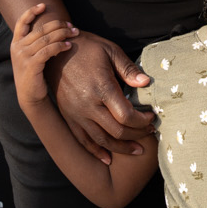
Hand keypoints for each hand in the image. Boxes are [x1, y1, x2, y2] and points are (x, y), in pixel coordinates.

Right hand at [9, 4, 71, 105]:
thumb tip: (52, 29)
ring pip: (46, 38)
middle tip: (72, 25)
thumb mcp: (29, 56)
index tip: (43, 5)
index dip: (31, 12)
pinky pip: (48, 50)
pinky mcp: (32, 65)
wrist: (29, 96)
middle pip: (40, 29)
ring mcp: (23, 56)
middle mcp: (18, 48)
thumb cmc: (33, 74)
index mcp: (15, 43)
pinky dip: (60, 46)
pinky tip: (68, 46)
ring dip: (63, 34)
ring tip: (75, 33)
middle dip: (59, 25)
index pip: (21, 22)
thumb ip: (35, 43)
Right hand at [50, 31, 154, 165]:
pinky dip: (95, 152)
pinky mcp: (68, 117)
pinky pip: (82, 140)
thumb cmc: (87, 48)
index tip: (151, 117)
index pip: (126, 115)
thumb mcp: (110, 51)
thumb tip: (146, 82)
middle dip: (137, 135)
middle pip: (116, 131)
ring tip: (136, 151)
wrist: (55, 53)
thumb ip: (128, 69)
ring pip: (101, 140)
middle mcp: (88, 105)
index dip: (142, 121)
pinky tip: (108, 159)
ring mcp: (76, 114)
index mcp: (101, 88)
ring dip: (121, 148)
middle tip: (150, 133)